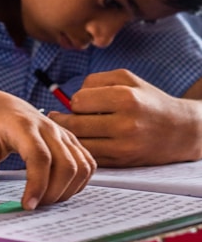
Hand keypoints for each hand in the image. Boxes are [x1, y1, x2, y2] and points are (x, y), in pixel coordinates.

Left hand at [0, 90, 95, 209]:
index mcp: (23, 126)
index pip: (40, 157)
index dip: (38, 184)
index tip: (28, 205)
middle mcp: (48, 128)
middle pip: (66, 165)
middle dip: (54, 192)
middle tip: (35, 205)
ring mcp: (62, 134)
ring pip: (81, 166)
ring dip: (68, 190)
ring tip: (46, 199)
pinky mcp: (70, 140)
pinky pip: (87, 164)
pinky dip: (79, 182)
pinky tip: (61, 190)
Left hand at [49, 69, 201, 166]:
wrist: (180, 131)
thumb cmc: (147, 100)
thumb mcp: (126, 78)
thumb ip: (94, 81)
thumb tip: (68, 99)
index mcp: (126, 99)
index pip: (78, 101)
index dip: (76, 100)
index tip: (81, 102)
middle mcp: (125, 125)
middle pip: (74, 125)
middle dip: (65, 120)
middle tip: (62, 117)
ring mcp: (124, 147)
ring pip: (79, 143)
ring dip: (71, 135)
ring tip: (73, 127)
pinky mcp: (121, 162)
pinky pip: (89, 156)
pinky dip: (82, 148)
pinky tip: (86, 139)